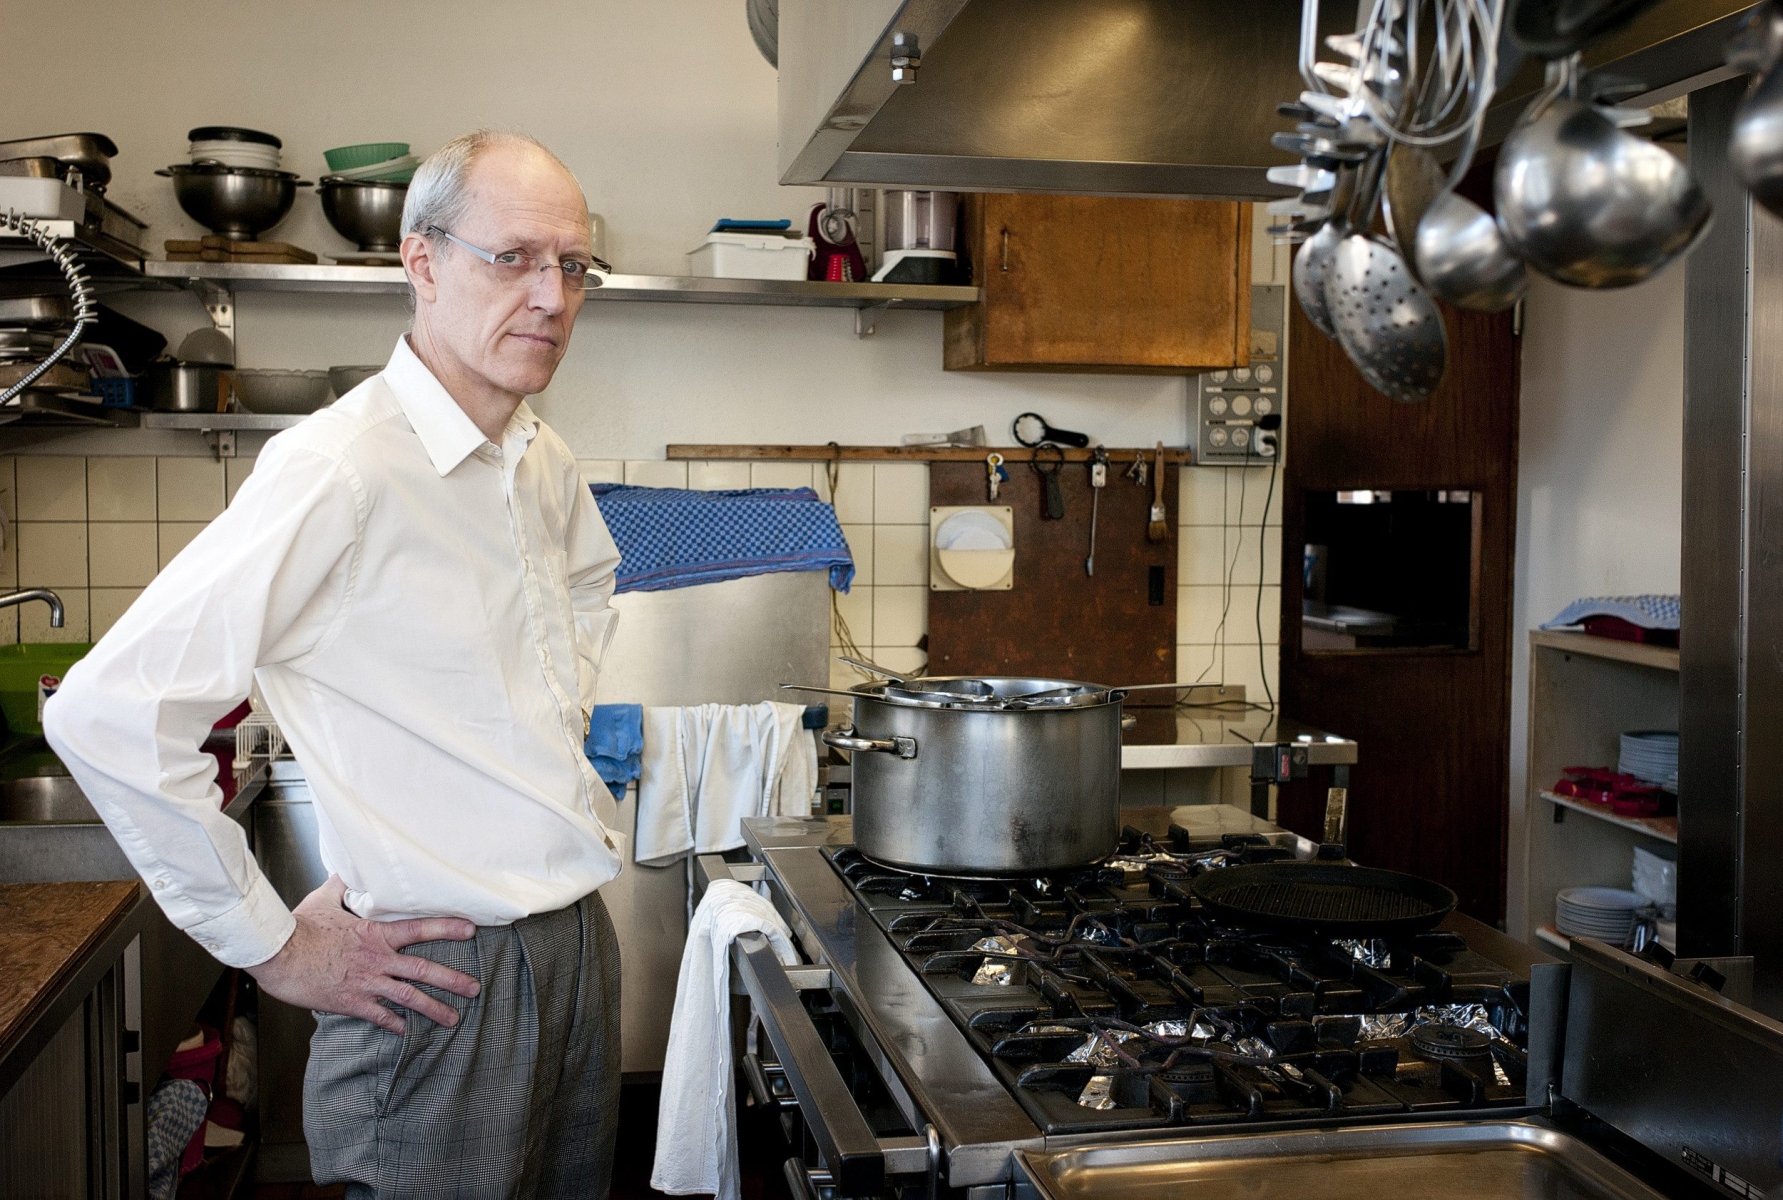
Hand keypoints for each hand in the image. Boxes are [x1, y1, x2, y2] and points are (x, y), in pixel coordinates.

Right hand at [247, 875, 480, 1033]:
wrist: (278, 955)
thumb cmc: (299, 928)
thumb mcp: (323, 901)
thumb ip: (340, 886)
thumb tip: (343, 869)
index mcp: (376, 934)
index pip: (420, 928)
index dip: (448, 928)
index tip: (471, 930)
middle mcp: (378, 959)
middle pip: (424, 970)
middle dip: (453, 981)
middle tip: (475, 989)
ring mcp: (367, 983)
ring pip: (410, 998)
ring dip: (435, 1009)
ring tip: (454, 1019)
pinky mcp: (352, 1003)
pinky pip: (381, 1017)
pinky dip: (397, 1025)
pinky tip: (410, 1033)